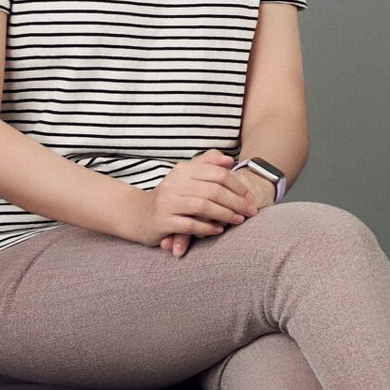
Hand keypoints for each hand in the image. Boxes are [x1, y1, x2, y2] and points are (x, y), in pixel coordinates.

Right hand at [131, 151, 263, 257]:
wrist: (138, 215)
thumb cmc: (170, 196)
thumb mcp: (185, 176)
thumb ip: (206, 164)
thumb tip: (228, 159)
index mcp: (183, 170)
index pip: (218, 174)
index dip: (238, 186)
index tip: (250, 197)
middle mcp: (174, 183)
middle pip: (214, 190)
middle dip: (236, 202)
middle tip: (251, 211)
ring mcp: (167, 202)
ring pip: (204, 207)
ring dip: (225, 214)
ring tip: (239, 220)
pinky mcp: (163, 221)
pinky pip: (190, 225)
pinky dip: (207, 228)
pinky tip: (218, 230)